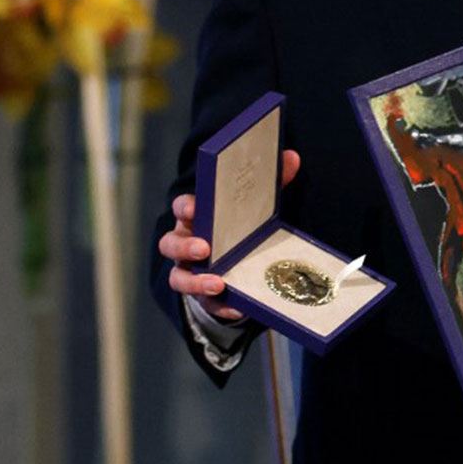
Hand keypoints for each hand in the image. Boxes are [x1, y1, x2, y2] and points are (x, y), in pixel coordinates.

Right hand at [159, 149, 301, 322]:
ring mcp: (190, 272)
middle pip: (170, 244)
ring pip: (178, 278)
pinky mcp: (203, 297)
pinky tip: (237, 305)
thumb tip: (291, 157)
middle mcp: (185, 244)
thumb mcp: (256, 204)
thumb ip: (272, 181)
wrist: (237, 261)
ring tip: (217, 284)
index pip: (182, 208)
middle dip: (184, 247)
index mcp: (196, 217)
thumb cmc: (239, 226)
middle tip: (205, 248)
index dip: (185, 208)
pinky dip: (220, 306)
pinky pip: (206, 305)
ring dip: (195, 282)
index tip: (194, 209)